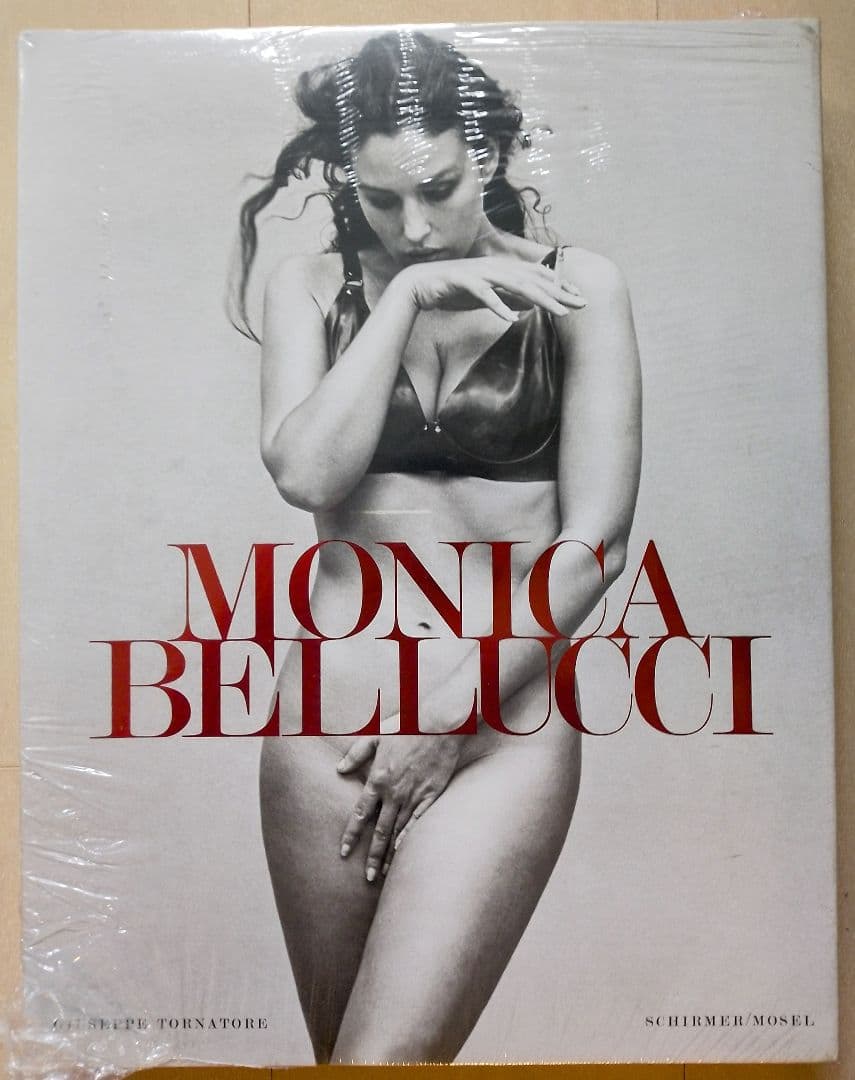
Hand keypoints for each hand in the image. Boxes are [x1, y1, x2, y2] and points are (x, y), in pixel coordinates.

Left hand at [337, 731, 463, 881]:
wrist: (440, 725)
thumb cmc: (407, 726)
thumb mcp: (375, 735)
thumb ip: (356, 753)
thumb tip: (339, 769)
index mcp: (378, 779)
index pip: (360, 814)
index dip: (352, 836)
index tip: (344, 853)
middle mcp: (394, 793)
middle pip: (379, 832)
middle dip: (372, 857)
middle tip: (366, 877)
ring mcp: (413, 796)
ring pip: (398, 832)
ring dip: (389, 854)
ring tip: (383, 873)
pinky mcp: (431, 796)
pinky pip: (417, 824)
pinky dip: (409, 840)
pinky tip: (403, 853)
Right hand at [399, 255, 586, 321]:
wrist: (422, 284)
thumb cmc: (455, 290)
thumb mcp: (489, 296)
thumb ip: (508, 298)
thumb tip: (530, 305)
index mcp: (503, 269)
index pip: (539, 277)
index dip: (561, 287)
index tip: (579, 299)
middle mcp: (496, 267)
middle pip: (534, 280)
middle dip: (560, 292)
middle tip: (582, 305)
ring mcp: (482, 274)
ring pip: (516, 285)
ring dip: (540, 298)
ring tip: (559, 311)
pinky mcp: (465, 282)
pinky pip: (485, 295)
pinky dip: (499, 306)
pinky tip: (513, 319)